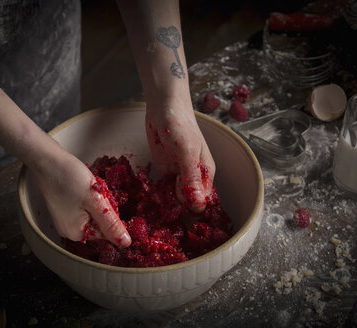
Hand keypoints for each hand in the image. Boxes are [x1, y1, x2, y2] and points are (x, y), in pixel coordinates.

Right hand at [31, 149, 131, 247]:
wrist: (47, 160)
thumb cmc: (69, 178)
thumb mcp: (96, 201)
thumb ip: (111, 224)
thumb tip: (126, 243)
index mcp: (77, 234)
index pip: (107, 232)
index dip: (112, 214)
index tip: (104, 199)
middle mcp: (70, 231)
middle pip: (100, 224)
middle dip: (103, 207)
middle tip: (95, 191)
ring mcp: (66, 220)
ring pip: (94, 214)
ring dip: (97, 201)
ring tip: (88, 188)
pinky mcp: (65, 209)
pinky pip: (85, 208)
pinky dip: (89, 198)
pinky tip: (84, 187)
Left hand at [146, 98, 214, 212]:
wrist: (163, 106)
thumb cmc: (180, 125)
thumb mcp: (186, 152)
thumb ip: (190, 178)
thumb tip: (197, 204)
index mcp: (205, 173)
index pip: (202, 201)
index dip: (191, 209)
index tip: (177, 212)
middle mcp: (193, 176)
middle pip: (188, 202)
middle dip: (177, 209)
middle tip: (162, 210)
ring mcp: (178, 174)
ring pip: (175, 197)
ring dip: (166, 203)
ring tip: (155, 205)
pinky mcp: (165, 170)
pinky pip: (163, 188)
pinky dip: (158, 194)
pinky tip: (151, 197)